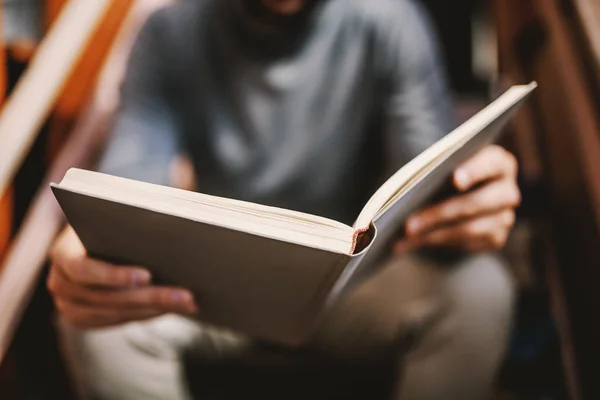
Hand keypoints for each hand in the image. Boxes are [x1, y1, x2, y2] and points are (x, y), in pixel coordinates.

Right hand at [47, 226, 197, 328]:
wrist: (95, 235)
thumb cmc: (110, 219)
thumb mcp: (116, 213)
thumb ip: (134, 218)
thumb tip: (172, 224)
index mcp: (62, 252)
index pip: (82, 269)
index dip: (113, 275)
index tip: (147, 275)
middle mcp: (60, 283)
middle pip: (106, 297)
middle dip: (150, 297)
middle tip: (186, 296)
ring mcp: (69, 305)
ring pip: (115, 313)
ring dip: (155, 309)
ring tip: (188, 304)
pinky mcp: (85, 318)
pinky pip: (118, 321)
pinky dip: (148, 315)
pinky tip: (175, 308)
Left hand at [394, 145, 519, 252]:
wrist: (458, 196)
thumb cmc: (447, 174)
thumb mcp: (443, 167)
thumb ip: (436, 172)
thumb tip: (409, 192)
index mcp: (498, 162)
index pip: (491, 163)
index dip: (474, 171)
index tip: (455, 179)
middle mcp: (507, 190)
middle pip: (476, 202)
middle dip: (439, 213)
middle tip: (408, 224)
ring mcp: (505, 216)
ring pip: (470, 228)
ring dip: (433, 234)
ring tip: (405, 236)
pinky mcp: (496, 238)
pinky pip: (466, 243)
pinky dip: (436, 242)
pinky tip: (412, 242)